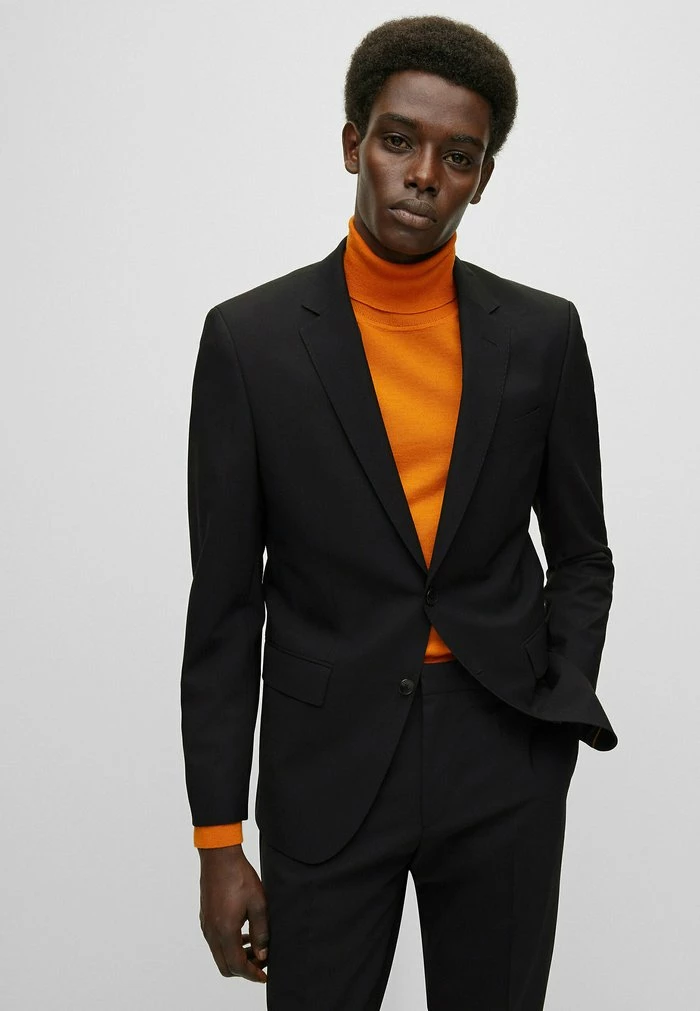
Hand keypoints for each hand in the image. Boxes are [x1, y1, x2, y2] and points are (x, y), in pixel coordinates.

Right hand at [198, 844, 268, 983]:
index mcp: (225, 931)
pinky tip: (242, 932)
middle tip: (260, 960)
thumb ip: (261, 932)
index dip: (252, 974)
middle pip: (225, 966)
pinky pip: (215, 942)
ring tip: (254, 945)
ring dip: (236, 956)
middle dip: (244, 969)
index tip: (264, 975)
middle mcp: (212, 932)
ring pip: (219, 955)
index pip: (237, 966)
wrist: (219, 857)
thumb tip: (262, 954)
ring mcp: (206, 925)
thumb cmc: (239, 876)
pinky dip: (228, 945)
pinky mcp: (205, 917)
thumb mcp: (259, 904)